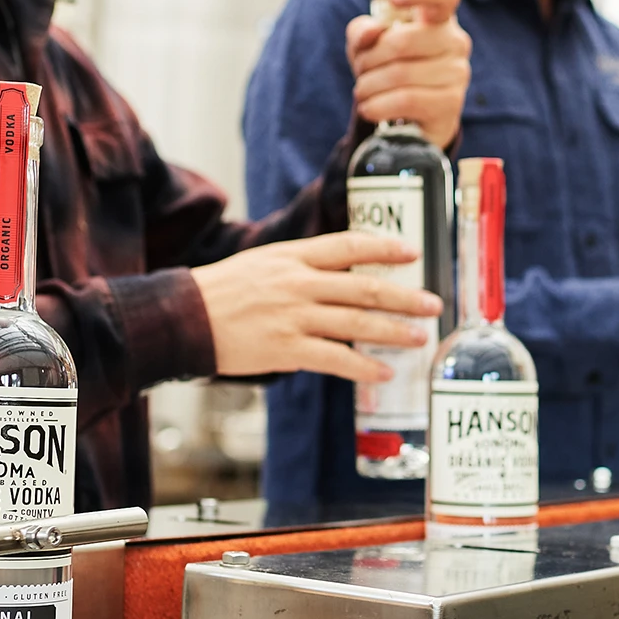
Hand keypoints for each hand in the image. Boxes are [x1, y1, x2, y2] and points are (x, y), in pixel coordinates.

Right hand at [193, 233, 442, 380]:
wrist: (185, 317)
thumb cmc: (225, 289)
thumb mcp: (265, 262)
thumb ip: (303, 265)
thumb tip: (345, 274)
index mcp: (293, 257)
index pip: (348, 246)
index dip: (384, 248)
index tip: (412, 252)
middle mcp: (298, 284)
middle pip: (363, 288)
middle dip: (404, 296)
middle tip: (433, 303)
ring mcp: (294, 317)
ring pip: (356, 324)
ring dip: (394, 332)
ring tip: (419, 338)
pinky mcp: (286, 349)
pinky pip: (335, 359)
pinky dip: (363, 367)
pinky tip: (384, 372)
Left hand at [346, 0, 470, 148]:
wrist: (412, 119)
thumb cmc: (390, 69)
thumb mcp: (368, 45)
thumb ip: (363, 31)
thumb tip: (373, 31)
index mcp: (437, 16)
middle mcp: (455, 41)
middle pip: (403, 41)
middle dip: (369, 58)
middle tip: (360, 70)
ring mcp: (457, 72)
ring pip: (400, 74)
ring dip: (368, 85)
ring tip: (362, 92)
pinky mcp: (452, 103)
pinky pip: (406, 100)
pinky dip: (377, 105)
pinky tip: (367, 109)